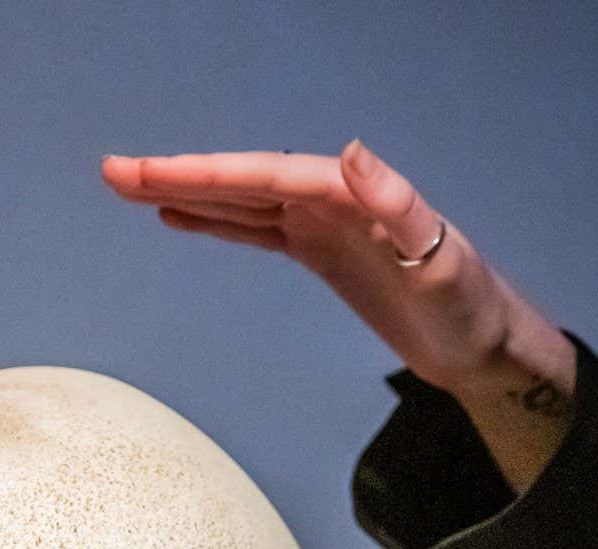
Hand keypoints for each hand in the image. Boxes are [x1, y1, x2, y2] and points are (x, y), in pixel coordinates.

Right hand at [102, 141, 575, 492]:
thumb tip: (353, 154)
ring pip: (240, 200)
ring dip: (187, 193)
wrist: (482, 345)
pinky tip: (181, 217)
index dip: (204, 174)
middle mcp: (331, 199)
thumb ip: (397, 205)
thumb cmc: (470, 307)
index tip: (150, 174)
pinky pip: (256, 229)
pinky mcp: (320, 252)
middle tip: (114, 171)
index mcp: (350, 195)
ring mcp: (322, 225)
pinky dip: (217, 220)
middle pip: (239, 180)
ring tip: (131, 188)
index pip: (263, 176)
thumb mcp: (440, 259)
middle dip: (176, 176)